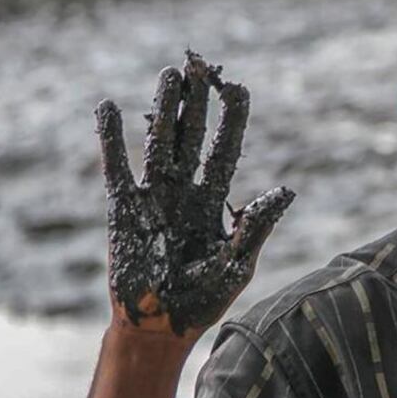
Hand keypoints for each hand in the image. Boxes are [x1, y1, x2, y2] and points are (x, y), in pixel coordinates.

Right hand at [94, 50, 293, 338]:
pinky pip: (116, 167)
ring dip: (162, 110)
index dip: (232, 121)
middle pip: (191, 137)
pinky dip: (111, 138)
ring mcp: (152, 197)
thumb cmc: (203, 302)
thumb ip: (256, 226)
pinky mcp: (121, 208)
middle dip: (196, 104)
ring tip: (169, 75)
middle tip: (199, 67)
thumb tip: (287, 189)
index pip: (225, 151)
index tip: (239, 88)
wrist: (159, 330)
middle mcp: (184, 191)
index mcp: (215, 202)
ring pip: (158, 143)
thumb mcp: (237, 264)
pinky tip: (108, 107)